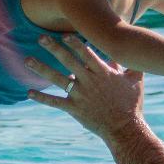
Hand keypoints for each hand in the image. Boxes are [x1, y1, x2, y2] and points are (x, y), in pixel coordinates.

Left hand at [26, 34, 145, 139]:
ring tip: (27, 59)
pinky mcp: (74, 109)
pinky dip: (42, 97)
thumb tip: (131, 52)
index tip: (64, 34)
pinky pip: (55, 102)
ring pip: (57, 79)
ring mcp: (80, 95)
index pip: (87, 54)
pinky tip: (29, 92)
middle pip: (69, 62)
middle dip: (54, 48)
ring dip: (41, 68)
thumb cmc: (132, 105)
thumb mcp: (136, 82)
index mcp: (103, 73)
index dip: (75, 43)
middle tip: (41, 37)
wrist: (125, 129)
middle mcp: (89, 82)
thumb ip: (132, 65)